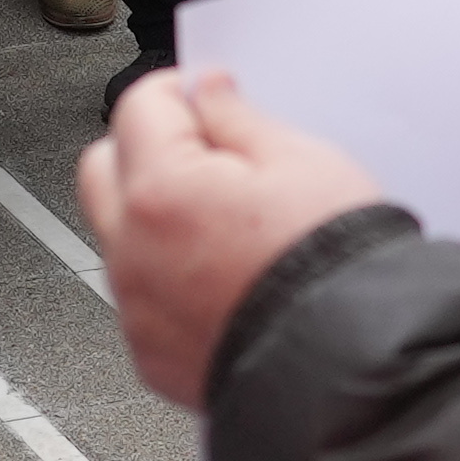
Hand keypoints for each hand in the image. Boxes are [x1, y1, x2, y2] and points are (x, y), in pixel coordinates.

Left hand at [77, 68, 396, 408]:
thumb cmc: (334, 270)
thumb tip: (208, 94)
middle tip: (207, 151)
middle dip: (147, 148)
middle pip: (104, 167)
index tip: (211, 99)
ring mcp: (137, 310)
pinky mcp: (151, 356)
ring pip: (120, 237)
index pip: (139, 105)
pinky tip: (228, 278)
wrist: (355, 368)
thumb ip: (237, 117)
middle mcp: (132, 252)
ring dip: (155, 217)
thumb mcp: (302, 161)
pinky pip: (142, 298)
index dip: (182, 92)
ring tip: (229, 224)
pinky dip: (170, 280)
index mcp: (160, 191)